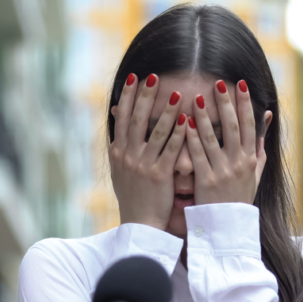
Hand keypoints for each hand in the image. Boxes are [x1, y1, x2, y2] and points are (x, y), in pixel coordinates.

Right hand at [110, 73, 187, 229]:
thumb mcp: (120, 173)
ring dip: (166, 110)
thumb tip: (116, 134)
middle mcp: (127, 156)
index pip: (122, 118)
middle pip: (136, 119)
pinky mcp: (159, 175)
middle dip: (145, 96)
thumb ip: (120, 152)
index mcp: (118, 153)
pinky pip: (170, 149)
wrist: (140, 225)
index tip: (134, 77)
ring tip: (176, 93)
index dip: (129, 97)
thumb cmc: (133, 199)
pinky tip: (186, 120)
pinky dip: (178, 133)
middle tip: (153, 76)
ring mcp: (143, 165)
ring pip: (155, 131)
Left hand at [186, 79, 266, 205]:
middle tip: (219, 83)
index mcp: (251, 159)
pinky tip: (184, 122)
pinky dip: (191, 137)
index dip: (245, 104)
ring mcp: (222, 172)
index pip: (249, 125)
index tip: (240, 84)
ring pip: (213, 138)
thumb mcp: (255, 172)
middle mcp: (239, 163)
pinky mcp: (206, 181)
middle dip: (226, 104)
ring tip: (198, 97)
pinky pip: (197, 155)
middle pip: (233, 127)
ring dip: (205, 116)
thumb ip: (259, 145)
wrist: (229, 228)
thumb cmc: (240, 198)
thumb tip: (266, 117)